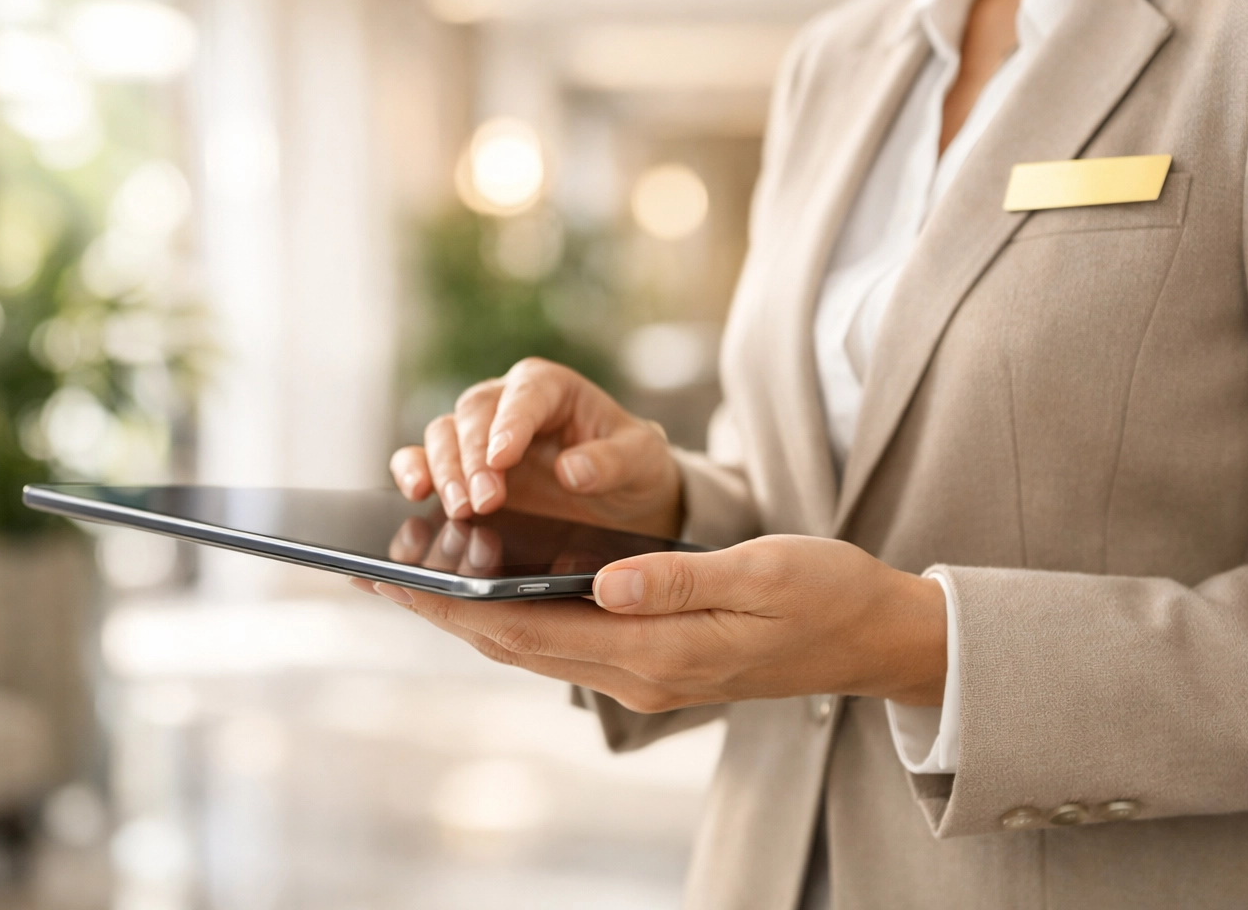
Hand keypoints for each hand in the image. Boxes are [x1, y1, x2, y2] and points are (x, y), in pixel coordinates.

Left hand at [360, 534, 947, 711]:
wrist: (874, 639)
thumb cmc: (828, 594)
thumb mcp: (766, 573)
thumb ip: (681, 578)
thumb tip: (603, 578)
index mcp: (662, 652)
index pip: (533, 629)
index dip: (457, 604)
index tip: (396, 575)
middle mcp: (641, 674)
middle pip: (517, 645)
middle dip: (441, 612)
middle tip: (373, 572)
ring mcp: (646, 675)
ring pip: (535, 649)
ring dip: (470, 617)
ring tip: (413, 576)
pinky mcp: (655, 663)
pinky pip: (565, 645)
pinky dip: (516, 618)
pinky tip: (492, 590)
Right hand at [389, 358, 682, 537]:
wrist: (622, 498)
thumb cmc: (632, 468)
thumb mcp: (641, 462)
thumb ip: (612, 462)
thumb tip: (573, 470)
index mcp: (552, 387)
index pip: (525, 395)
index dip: (510, 424)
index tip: (502, 459)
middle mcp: (508, 403)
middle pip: (475, 414)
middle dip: (474, 457)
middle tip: (483, 502)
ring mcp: (479, 434)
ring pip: (443, 433)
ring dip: (445, 470)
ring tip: (460, 510)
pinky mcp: (460, 466)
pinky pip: (422, 458)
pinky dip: (413, 471)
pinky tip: (416, 493)